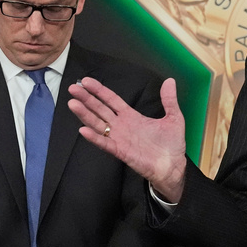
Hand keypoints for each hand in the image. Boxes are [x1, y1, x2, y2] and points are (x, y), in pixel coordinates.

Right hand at [68, 77, 187, 201]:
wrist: (174, 166)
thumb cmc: (172, 144)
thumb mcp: (174, 118)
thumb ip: (169, 100)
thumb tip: (170, 80)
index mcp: (132, 116)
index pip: (112, 100)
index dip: (99, 90)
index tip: (86, 81)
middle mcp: (122, 126)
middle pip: (100, 109)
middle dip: (86, 99)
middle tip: (73, 88)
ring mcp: (119, 138)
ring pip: (98, 124)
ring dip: (85, 114)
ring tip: (73, 104)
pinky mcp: (121, 151)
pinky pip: (105, 144)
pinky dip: (94, 137)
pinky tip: (83, 130)